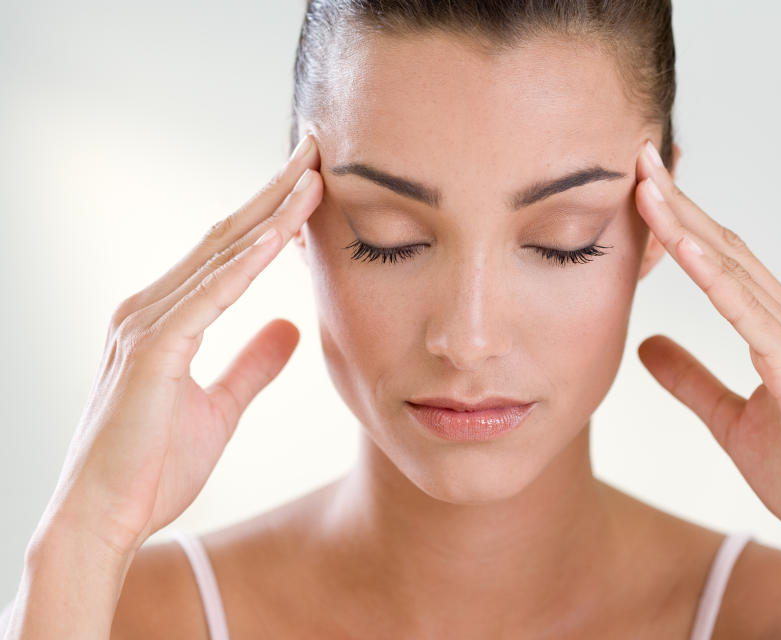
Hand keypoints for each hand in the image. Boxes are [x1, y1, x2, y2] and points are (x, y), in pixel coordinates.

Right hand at [38, 134, 323, 556]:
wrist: (103, 520)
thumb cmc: (150, 468)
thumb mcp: (220, 408)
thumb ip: (252, 364)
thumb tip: (290, 328)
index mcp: (167, 317)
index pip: (229, 250)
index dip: (271, 212)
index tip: (313, 181)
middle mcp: (152, 307)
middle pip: (226, 235)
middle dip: (275, 190)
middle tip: (318, 148)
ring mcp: (147, 324)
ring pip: (221, 252)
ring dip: (271, 210)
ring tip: (315, 172)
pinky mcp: (153, 350)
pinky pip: (211, 293)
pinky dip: (248, 260)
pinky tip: (283, 231)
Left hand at [633, 140, 780, 569]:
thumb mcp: (729, 420)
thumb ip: (691, 380)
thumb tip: (646, 346)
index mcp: (778, 330)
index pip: (721, 261)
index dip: (682, 224)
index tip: (640, 191)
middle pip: (725, 246)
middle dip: (680, 202)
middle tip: (637, 157)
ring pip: (733, 266)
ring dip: (686, 222)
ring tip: (645, 184)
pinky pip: (746, 310)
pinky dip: (712, 274)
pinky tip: (681, 243)